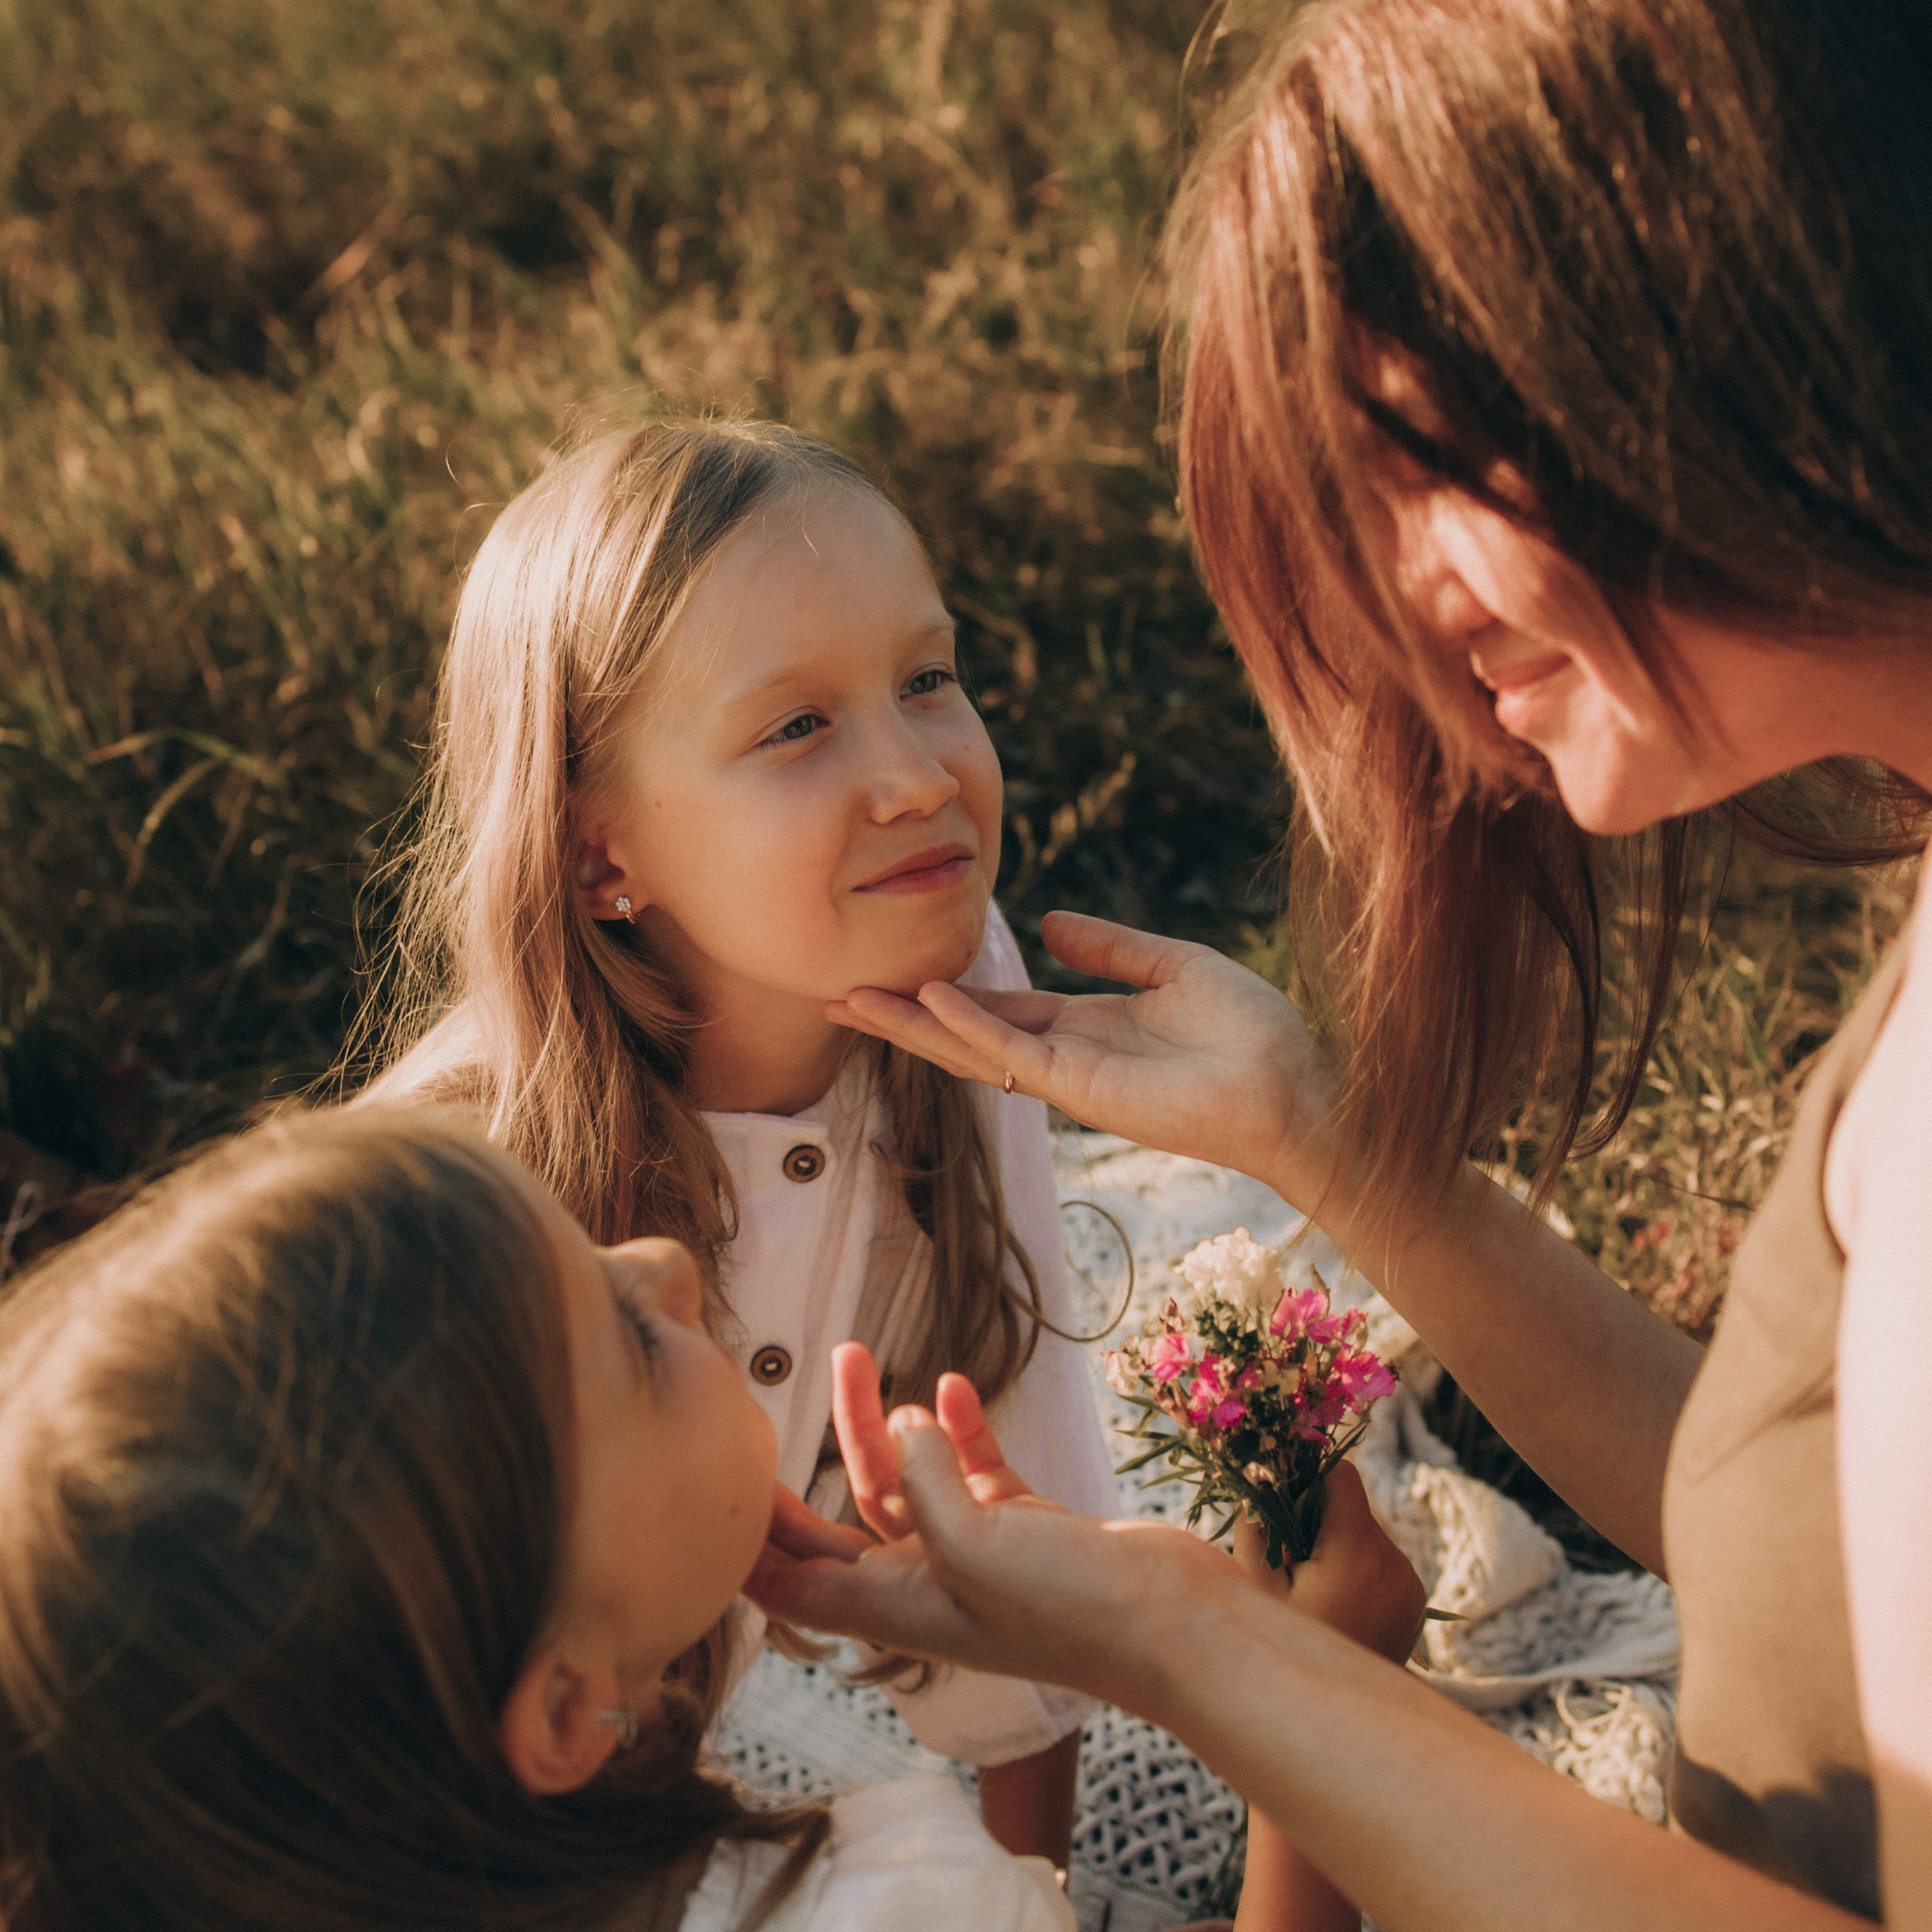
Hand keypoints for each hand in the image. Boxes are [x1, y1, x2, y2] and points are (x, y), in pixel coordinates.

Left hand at [748, 1346, 1245, 1710]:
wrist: (1175, 1628)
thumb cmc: (1070, 1607)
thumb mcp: (976, 1542)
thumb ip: (923, 1478)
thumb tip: (902, 1420)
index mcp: (892, 1608)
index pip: (790, 1582)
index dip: (743, 1544)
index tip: (703, 1491)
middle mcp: (923, 1587)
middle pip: (838, 1519)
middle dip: (805, 1459)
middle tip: (769, 1398)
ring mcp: (976, 1557)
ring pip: (905, 1484)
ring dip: (882, 1425)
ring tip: (858, 1356)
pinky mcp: (1024, 1530)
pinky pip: (970, 1473)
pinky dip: (956, 1432)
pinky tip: (956, 1388)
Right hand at [825, 910, 1339, 1204]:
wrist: (1295, 1085)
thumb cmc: (1250, 1033)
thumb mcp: (1172, 968)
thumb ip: (1109, 948)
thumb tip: (1047, 924)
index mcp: (1087, 1029)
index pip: (999, 1009)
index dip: (946, 992)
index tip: (895, 973)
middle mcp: (1066, 1057)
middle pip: (967, 1033)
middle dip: (904, 1016)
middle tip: (839, 996)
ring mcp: (1069, 1078)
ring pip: (973, 1048)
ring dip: (913, 1026)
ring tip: (854, 999)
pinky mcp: (1083, 1091)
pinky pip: (1013, 1053)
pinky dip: (970, 1024)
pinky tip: (930, 996)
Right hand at [1232, 1464, 1426, 1665]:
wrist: (1334, 1719)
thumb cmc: (1285, 1647)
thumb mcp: (1256, 1584)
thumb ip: (1254, 1523)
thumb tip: (1259, 1478)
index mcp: (1357, 1551)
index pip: (1341, 1474)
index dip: (1308, 1473)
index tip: (1283, 1490)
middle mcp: (1395, 1562)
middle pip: (1352, 1506)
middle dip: (1317, 1516)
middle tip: (1287, 1551)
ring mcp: (1410, 1584)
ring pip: (1366, 1533)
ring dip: (1337, 1542)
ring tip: (1310, 1584)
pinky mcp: (1416, 1601)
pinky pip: (1382, 1561)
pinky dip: (1356, 1566)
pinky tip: (1335, 1600)